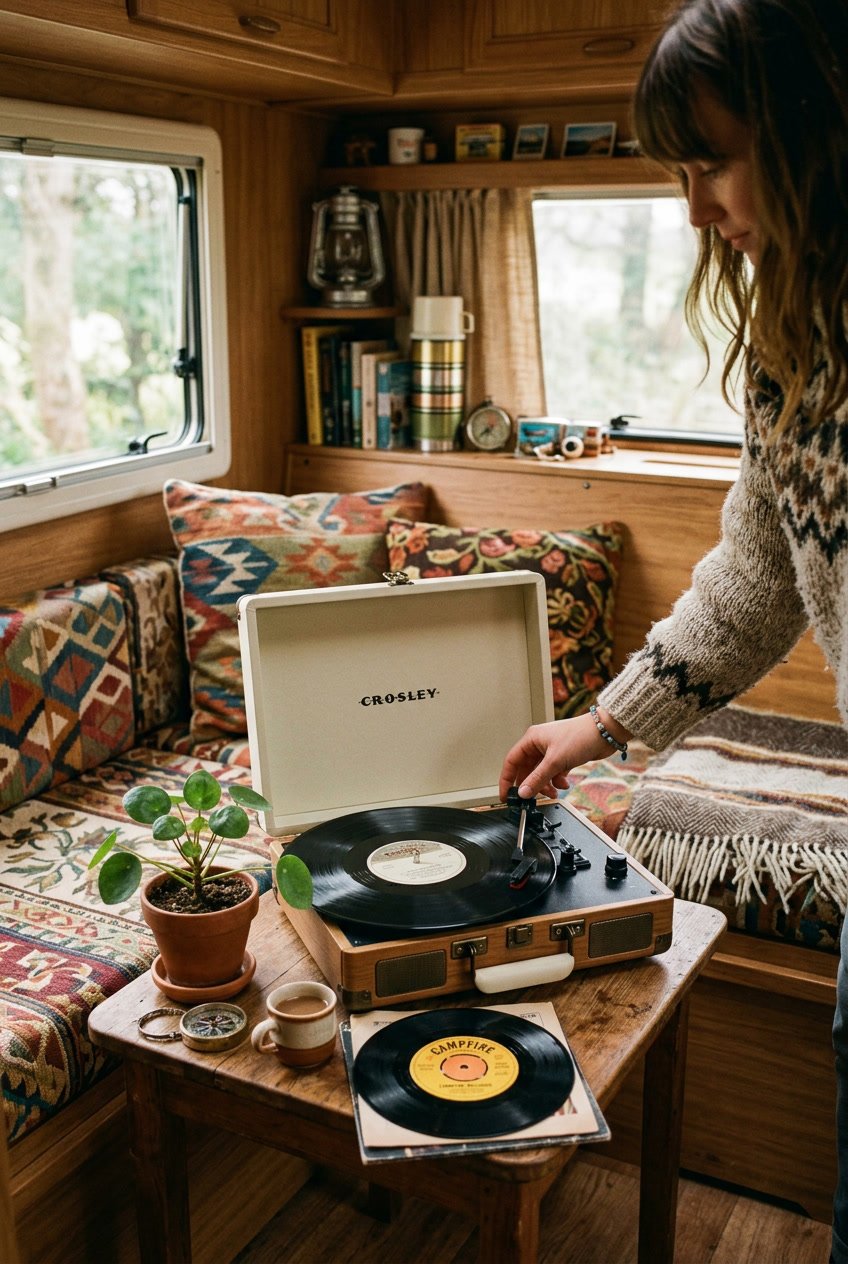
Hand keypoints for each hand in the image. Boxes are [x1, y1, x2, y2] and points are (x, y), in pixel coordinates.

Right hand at [498, 711, 622, 801]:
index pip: (512, 761)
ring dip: (546, 785)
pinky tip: (564, 784)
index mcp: (531, 739)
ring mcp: (552, 751)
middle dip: (531, 785)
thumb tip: (523, 792)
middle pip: (527, 769)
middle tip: (532, 798)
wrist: (605, 733)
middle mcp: (539, 744)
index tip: (507, 795)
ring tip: (552, 793)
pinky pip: (554, 773)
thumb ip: (537, 779)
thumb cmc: (580, 736)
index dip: (507, 779)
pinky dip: (557, 781)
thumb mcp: (555, 761)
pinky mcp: (563, 757)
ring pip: (541, 773)